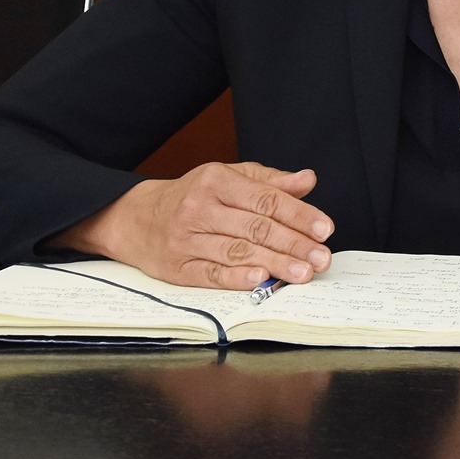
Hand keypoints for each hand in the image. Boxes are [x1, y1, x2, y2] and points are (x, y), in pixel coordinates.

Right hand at [50, 163, 333, 290]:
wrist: (134, 218)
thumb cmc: (193, 196)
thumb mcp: (229, 177)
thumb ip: (270, 181)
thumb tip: (308, 179)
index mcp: (217, 180)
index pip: (266, 199)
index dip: (299, 215)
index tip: (325, 229)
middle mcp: (200, 208)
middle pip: (255, 228)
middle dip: (293, 244)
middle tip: (322, 258)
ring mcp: (185, 239)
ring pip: (237, 252)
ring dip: (274, 264)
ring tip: (303, 273)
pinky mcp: (176, 268)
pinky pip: (210, 274)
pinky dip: (236, 278)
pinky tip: (260, 280)